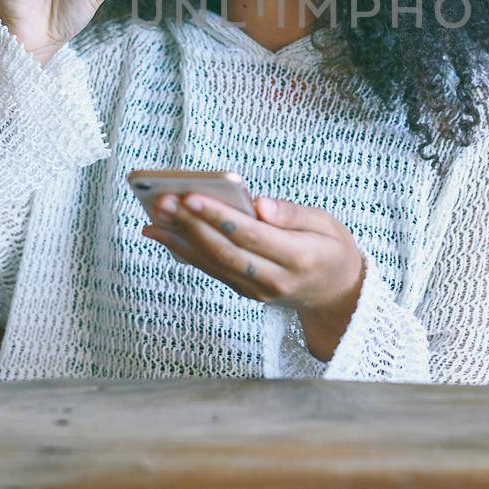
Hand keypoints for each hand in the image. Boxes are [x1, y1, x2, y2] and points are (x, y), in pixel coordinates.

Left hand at [142, 193, 364, 327]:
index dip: (219, 216)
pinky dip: (183, 251)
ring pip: (212, 263)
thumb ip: (293, 213)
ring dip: (179, 239)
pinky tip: (162, 233)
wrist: (334, 293)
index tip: (192, 195)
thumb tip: (259, 204)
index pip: (251, 236)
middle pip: (225, 251)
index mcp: (300, 258)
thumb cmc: (330, 248)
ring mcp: (256, 290)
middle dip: (191, 225)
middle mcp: (274, 280)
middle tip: (164, 200)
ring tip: (154, 215)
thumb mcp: (327, 223)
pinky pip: (210, 270)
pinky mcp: (243, 290)